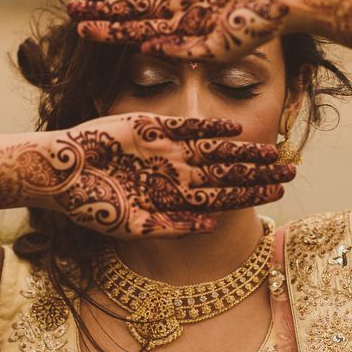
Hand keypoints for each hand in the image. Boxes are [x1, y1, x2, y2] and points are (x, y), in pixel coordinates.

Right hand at [40, 113, 294, 238]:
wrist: (60, 174)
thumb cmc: (92, 206)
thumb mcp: (134, 226)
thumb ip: (173, 226)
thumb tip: (212, 226)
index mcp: (174, 197)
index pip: (222, 195)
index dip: (250, 194)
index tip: (278, 194)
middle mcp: (175, 172)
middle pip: (226, 172)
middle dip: (257, 173)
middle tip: (291, 171)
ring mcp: (165, 148)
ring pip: (214, 149)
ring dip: (242, 151)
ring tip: (273, 152)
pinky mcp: (151, 126)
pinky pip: (186, 125)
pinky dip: (209, 127)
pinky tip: (234, 127)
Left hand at [67, 0, 315, 61]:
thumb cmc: (259, 26)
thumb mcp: (219, 48)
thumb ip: (183, 50)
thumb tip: (145, 50)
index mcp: (183, 29)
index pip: (137, 31)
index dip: (109, 32)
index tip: (82, 33)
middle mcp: (181, 5)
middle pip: (133, 7)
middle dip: (103, 11)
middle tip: (72, 11)